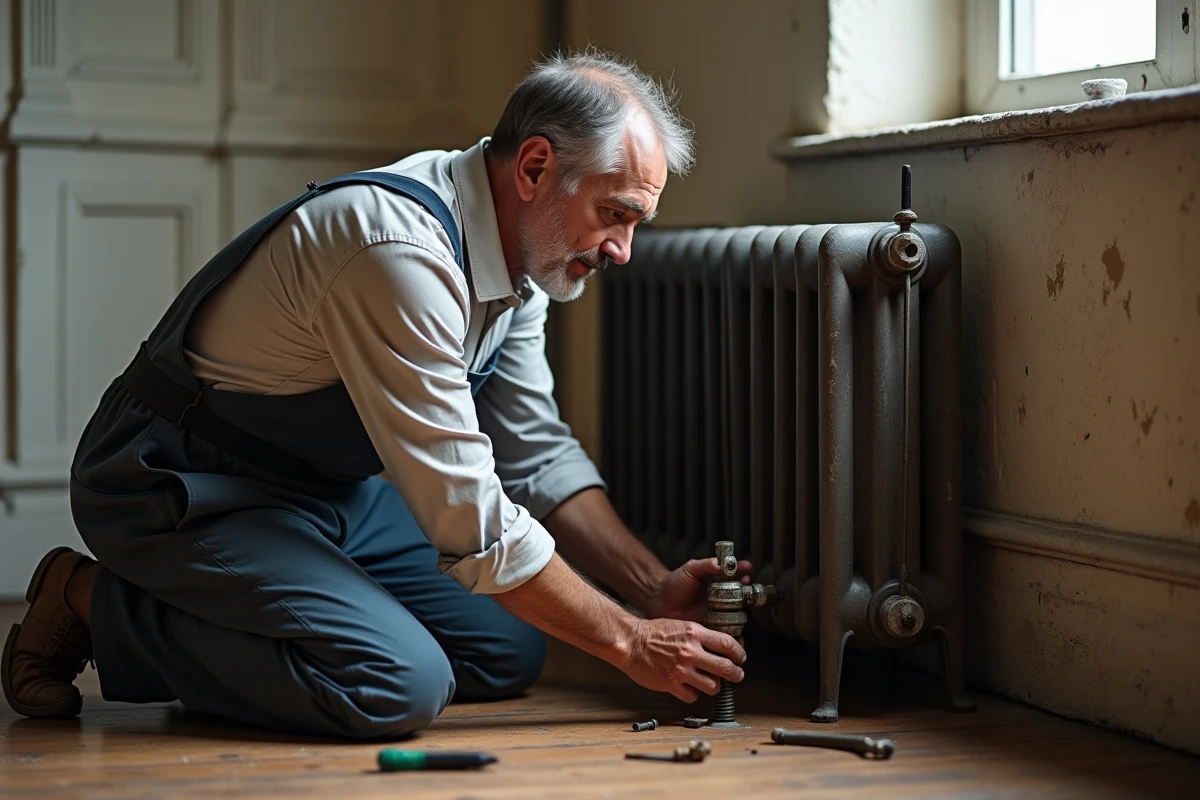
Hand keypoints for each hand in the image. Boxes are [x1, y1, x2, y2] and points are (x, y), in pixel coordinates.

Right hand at [620, 618, 746, 701]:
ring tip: (712, 683)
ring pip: (712, 686)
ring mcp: (681, 669)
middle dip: (736, 674)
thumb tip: (720, 646)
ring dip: (715, 686)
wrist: (630, 641)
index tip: (740, 658)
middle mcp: (690, 651)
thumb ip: (700, 635)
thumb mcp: (681, 625)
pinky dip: (693, 694)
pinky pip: (692, 696)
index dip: (739, 654)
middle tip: (737, 676)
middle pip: (725, 667)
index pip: (728, 644)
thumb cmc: (653, 632)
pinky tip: (690, 689)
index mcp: (694, 633)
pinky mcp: (671, 684)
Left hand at [645, 558, 753, 621]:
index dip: (743, 570)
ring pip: (738, 611)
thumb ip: (705, 565)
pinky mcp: (713, 627)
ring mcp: (719, 612)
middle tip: (747, 587)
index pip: (735, 574)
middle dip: (748, 590)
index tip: (746, 568)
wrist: (659, 603)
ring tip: (744, 605)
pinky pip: (727, 629)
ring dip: (743, 609)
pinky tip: (735, 623)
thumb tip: (721, 563)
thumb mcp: (690, 569)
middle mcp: (722, 596)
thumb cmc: (674, 583)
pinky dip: (734, 628)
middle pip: (742, 593)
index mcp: (718, 580)